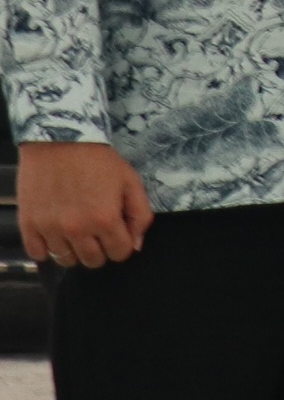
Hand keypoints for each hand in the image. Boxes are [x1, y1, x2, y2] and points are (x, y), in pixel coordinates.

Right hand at [17, 140, 150, 268]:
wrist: (60, 138)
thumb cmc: (98, 159)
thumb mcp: (130, 181)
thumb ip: (140, 215)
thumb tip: (135, 246)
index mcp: (105, 219)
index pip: (120, 254)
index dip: (122, 245)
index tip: (117, 233)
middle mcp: (77, 228)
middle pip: (93, 261)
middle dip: (100, 250)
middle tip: (97, 231)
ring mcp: (50, 228)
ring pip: (65, 259)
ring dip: (74, 249)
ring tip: (76, 229)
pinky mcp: (28, 224)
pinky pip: (38, 253)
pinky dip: (47, 248)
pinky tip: (55, 233)